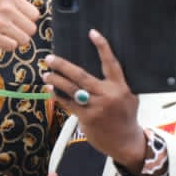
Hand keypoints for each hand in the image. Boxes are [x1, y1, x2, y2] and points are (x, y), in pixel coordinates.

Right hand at [0, 0, 39, 56]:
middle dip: (22, 32)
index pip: (35, 15)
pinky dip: (8, 47)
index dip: (26, 20)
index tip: (13, 18)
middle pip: (31, 28)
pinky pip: (14, 46)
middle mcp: (4, 6)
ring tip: (4, 34)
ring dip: (16, 40)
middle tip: (8, 28)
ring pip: (25, 38)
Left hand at [44, 30, 145, 172]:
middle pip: (81, 76)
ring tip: (46, 74)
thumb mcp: (130, 97)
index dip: (102, 47)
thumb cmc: (126, 117)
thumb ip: (117, 84)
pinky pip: (69, 104)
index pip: (111, 63)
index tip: (92, 33)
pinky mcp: (86, 119)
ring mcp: (96, 108)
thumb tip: (101, 67)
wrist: (126, 143)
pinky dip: (58, 96)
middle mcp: (107, 95)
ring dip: (56, 80)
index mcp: (120, 87)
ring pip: (72, 90)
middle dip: (63, 66)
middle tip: (50, 58)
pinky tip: (50, 90)